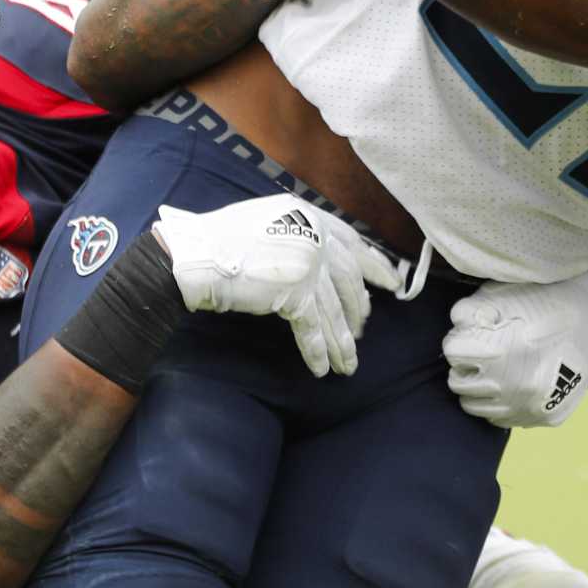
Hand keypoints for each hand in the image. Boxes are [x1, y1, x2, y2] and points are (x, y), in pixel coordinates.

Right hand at [153, 195, 402, 378]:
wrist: (197, 253)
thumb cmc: (222, 237)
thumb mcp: (271, 218)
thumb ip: (299, 230)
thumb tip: (318, 255)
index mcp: (312, 217)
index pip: (353, 244)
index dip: (375, 266)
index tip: (391, 282)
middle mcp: (317, 239)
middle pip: (349, 281)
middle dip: (359, 309)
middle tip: (364, 327)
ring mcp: (309, 266)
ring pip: (336, 311)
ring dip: (344, 342)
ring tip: (349, 364)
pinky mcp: (296, 294)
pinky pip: (314, 329)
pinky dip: (319, 351)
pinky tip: (324, 369)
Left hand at [442, 274, 587, 427]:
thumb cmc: (552, 302)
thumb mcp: (511, 295)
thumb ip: (476, 308)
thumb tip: (456, 324)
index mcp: (503, 350)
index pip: (452, 352)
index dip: (459, 339)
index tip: (469, 335)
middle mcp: (512, 385)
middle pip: (458, 382)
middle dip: (464, 365)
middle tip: (481, 352)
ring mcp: (527, 406)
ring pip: (473, 406)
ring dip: (477, 387)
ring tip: (493, 370)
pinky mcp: (542, 418)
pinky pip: (498, 418)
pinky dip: (497, 403)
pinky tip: (509, 386)